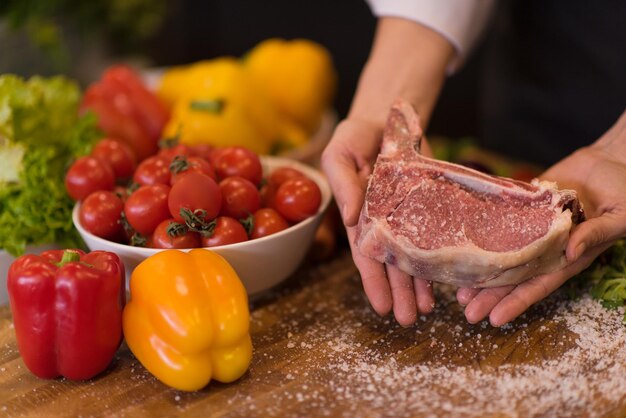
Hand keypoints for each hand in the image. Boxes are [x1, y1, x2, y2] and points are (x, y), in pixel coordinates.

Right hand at [321, 118, 434, 325]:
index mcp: (359, 215)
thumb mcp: (340, 154)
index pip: (365, 254)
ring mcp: (407, 216)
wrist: (390, 116)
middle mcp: (383, 222)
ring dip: (418, 284)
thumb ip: (344, 184)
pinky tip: (447, 279)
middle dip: (398, 292)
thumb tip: (349, 219)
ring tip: (426, 311)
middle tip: (407, 320)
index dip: (372, 280)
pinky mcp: (429, 205)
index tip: (380, 306)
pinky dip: (439, 256)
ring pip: (414, 255)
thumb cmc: (357, 135)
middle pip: (391, 263)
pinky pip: (436, 234)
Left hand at [456, 111, 625, 325]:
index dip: (516, 303)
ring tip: (456, 288)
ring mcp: (530, 227)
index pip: (538, 285)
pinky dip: (480, 231)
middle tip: (465, 310)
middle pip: (512, 275)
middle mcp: (544, 247)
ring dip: (480, 269)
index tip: (495, 320)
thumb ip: (595, 234)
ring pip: (500, 252)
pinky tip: (460, 243)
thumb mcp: (618, 217)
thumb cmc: (625, 195)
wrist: (612, 161)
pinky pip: (499, 219)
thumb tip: (571, 251)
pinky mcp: (522, 205)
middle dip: (489, 294)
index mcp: (567, 257)